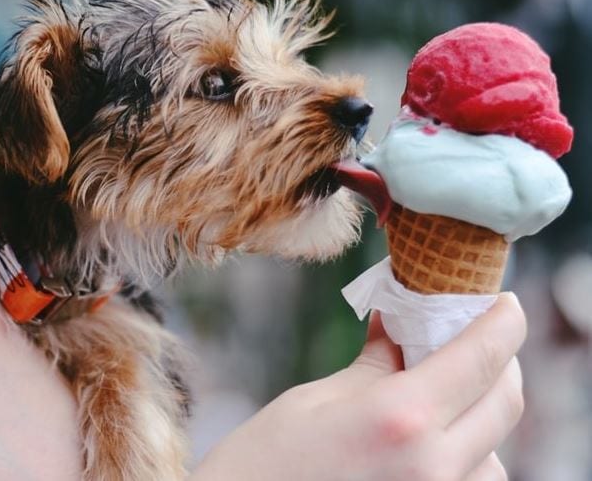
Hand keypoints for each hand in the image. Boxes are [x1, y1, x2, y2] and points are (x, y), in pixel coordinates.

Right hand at [191, 294, 525, 480]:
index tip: (502, 303)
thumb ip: (375, 365)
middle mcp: (433, 465)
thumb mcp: (315, 400)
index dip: (503, 322)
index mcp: (400, 419)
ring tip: (439, 393)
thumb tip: (400, 324)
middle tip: (469, 338)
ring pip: (494, 449)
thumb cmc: (261, 464)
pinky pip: (471, 480)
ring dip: (478, 414)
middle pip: (504, 402)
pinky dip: (463, 454)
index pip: (483, 357)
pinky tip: (426, 440)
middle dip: (497, 362)